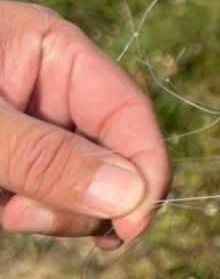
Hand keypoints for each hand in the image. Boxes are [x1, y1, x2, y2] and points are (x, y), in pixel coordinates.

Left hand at [0, 2, 170, 247]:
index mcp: (57, 53)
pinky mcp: (16, 162)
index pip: (129, 112)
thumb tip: (133, 195)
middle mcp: (54, 89)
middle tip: (20, 214)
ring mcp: (36, 128)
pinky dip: (26, 213)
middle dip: (80, 197)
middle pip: (112, 157)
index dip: (144, 169)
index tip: (133, 225)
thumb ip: (47, 157)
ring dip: (46, 212)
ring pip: (80, 188)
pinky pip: (46, 200)